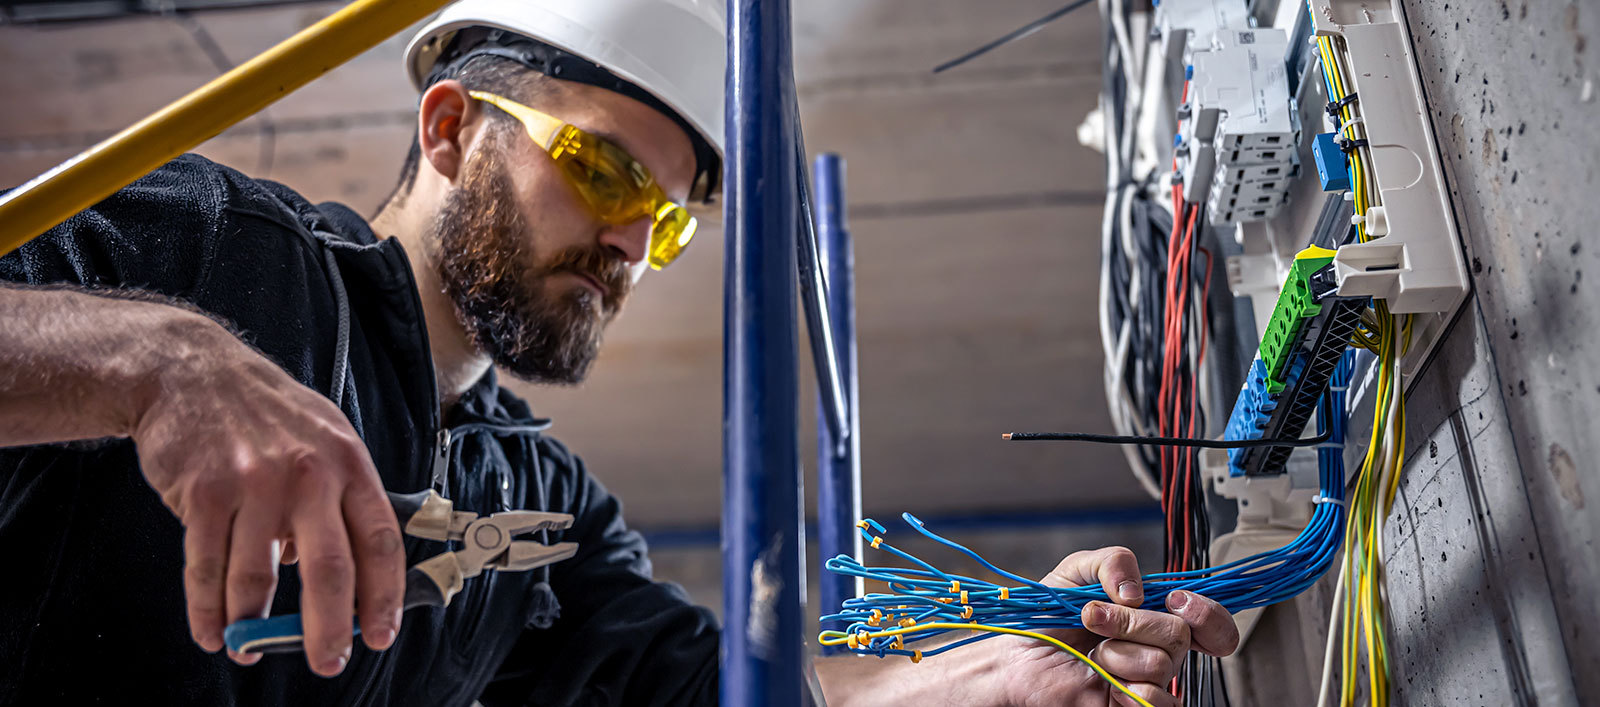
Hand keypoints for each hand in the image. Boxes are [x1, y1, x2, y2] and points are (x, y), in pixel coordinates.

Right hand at [130, 324, 404, 675]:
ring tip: (251, 650)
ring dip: (254, 627)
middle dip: (329, 628)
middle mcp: (308, 475)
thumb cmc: (266, 411)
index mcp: (348, 464)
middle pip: (330, 570)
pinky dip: (207, 609)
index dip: (385, 595)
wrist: (191, 371)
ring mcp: (255, 484)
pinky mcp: (204, 493)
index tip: (381, 634)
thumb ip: (339, 501)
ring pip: (259, 578)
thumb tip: (341, 573)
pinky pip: (207, 567)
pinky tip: (214, 631)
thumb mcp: (324, 438)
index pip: (380, 541)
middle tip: (328, 661)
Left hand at [990, 547, 1239, 706]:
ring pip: (1162, 663)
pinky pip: (1154, 699)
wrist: (1017, 655)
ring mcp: (1148, 680)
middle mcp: (1158, 648)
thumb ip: (1113, 561)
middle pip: (1181, 633)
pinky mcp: (1136, 706)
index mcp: (1154, 616)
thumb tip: (1138, 592)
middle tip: (1094, 619)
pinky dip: (1124, 685)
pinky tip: (1104, 680)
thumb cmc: (1047, 616)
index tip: (1176, 601)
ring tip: (1093, 655)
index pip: (1210, 622)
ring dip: (1117, 652)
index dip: (1208, 614)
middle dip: (1131, 622)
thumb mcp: (1078, 570)